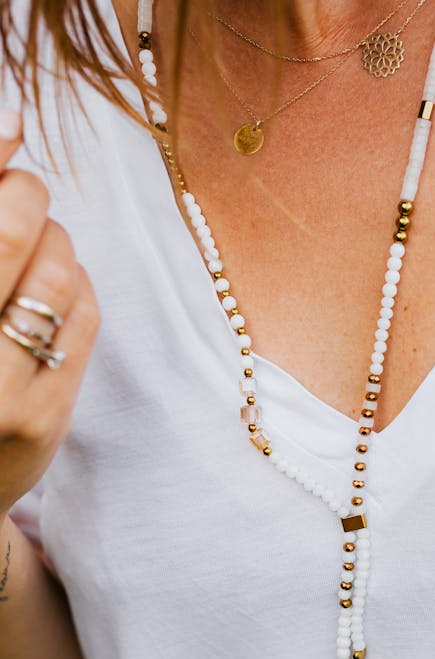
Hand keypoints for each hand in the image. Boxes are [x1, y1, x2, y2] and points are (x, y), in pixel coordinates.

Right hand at [0, 107, 98, 517]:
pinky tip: (56, 291)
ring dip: (57, 242)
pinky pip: (85, 317)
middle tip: (24, 196)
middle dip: (27, 199)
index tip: (12, 146)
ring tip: (37, 248)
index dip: (1, 171)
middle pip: (14, 236)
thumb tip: (12, 123)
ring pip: (60, 274)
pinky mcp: (47, 418)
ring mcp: (1, 394)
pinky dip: (79, 284)